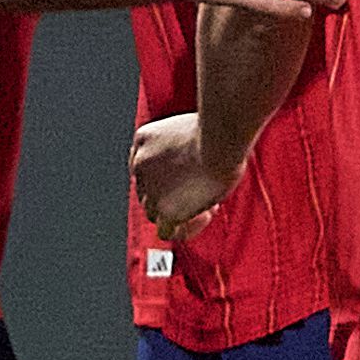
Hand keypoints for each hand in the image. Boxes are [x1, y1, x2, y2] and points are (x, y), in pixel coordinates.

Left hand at [130, 111, 237, 238]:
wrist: (219, 140)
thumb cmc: (219, 130)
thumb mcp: (192, 128)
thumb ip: (185, 147)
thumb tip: (195, 165)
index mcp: (143, 138)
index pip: (144, 165)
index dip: (168, 173)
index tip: (191, 172)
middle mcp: (140, 163)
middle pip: (148, 189)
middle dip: (174, 191)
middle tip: (204, 186)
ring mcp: (151, 189)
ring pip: (153, 212)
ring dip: (179, 210)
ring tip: (208, 201)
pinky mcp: (166, 210)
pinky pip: (166, 231)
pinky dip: (184, 228)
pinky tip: (204, 216)